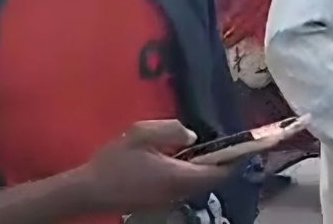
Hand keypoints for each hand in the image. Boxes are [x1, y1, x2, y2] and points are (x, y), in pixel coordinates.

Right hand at [74, 121, 236, 213]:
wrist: (87, 192)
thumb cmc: (113, 162)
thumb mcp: (140, 134)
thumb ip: (171, 130)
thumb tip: (192, 135)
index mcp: (178, 176)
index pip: (219, 172)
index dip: (235, 159)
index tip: (245, 145)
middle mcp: (179, 192)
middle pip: (213, 181)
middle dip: (225, 164)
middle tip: (229, 144)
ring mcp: (170, 199)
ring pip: (200, 186)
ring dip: (209, 170)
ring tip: (209, 149)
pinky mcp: (160, 202)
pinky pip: (187, 188)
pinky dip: (195, 175)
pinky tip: (185, 161)